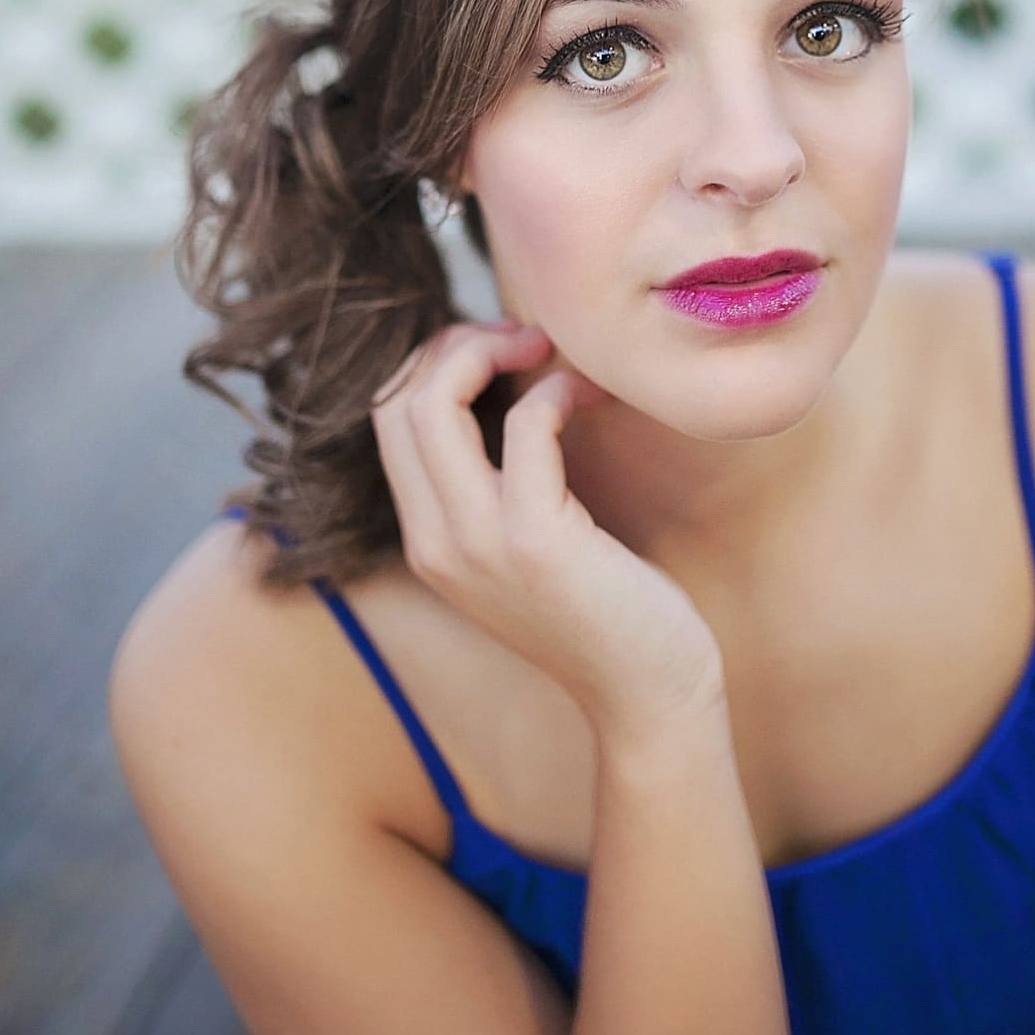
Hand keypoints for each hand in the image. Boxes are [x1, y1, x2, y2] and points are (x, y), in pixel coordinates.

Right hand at [373, 322, 725, 739]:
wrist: (648, 695)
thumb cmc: (608, 608)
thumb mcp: (530, 545)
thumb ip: (499, 486)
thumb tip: (511, 391)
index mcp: (427, 539)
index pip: (386, 419)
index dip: (436, 363)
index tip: (504, 350)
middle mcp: (435, 542)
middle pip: (396, 402)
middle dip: (457, 345)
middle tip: (529, 340)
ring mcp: (477, 543)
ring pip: (433, 405)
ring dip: (494, 351)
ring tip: (552, 353)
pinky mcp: (535, 541)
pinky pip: (527, 427)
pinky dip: (558, 391)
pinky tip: (594, 397)